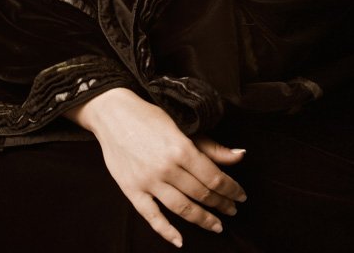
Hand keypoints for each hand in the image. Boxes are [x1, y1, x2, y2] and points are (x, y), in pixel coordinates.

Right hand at [68, 89, 246, 247]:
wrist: (112, 113)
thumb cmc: (148, 116)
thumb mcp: (181, 125)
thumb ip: (210, 146)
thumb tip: (241, 155)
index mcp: (181, 148)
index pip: (214, 178)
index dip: (231, 189)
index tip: (240, 195)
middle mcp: (166, 167)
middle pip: (201, 194)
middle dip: (221, 204)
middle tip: (232, 210)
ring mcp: (148, 181)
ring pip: (182, 208)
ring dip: (202, 219)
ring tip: (216, 225)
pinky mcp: (132, 189)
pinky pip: (151, 216)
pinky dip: (166, 231)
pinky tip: (179, 240)